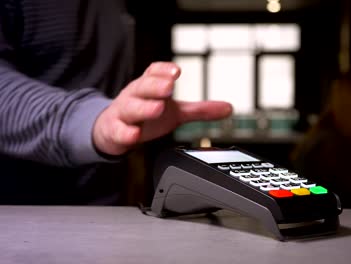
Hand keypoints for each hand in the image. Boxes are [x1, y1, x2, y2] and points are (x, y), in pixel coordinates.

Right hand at [92, 62, 232, 155]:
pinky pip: (119, 131)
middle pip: (143, 87)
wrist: (112, 129)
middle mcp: (135, 96)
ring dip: (144, 107)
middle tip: (169, 87)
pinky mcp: (115, 131)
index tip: (177, 71)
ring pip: (131, 108)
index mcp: (149, 86)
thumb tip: (229, 109)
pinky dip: (126, 132)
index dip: (164, 70)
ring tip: (157, 108)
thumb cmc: (146, 115)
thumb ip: (200, 111)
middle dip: (156, 86)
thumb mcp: (175, 112)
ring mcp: (124, 113)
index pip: (154, 72)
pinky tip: (134, 134)